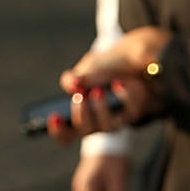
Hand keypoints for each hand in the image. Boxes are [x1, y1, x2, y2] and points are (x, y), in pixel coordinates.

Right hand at [55, 28, 170, 134]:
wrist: (135, 57)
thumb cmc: (106, 66)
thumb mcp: (88, 67)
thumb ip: (77, 77)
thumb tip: (73, 84)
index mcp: (80, 112)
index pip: (66, 133)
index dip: (58, 130)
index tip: (54, 116)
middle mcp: (98, 121)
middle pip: (85, 131)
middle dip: (80, 116)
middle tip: (79, 97)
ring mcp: (117, 119)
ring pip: (109, 127)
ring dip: (101, 110)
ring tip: (98, 91)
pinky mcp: (135, 112)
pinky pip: (130, 110)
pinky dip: (124, 95)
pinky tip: (120, 82)